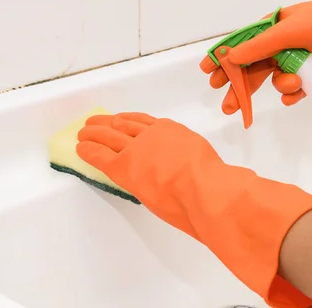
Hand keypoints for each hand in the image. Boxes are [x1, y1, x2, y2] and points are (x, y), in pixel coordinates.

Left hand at [76, 112, 311, 307]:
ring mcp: (139, 148)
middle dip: (110, 122)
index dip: (133, 121)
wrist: (207, 191)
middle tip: (98, 120)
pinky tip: (80, 146)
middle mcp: (155, 136)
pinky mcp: (126, 165)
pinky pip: (100, 153)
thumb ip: (213, 173)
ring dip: (94, 131)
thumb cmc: (217, 184)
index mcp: (176, 134)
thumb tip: (232, 184)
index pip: (149, 123)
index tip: (126, 120)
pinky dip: (88, 148)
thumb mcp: (216, 170)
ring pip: (110, 134)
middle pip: (127, 124)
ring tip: (84, 129)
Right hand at [205, 0, 311, 113]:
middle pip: (255, 68)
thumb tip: (230, 57)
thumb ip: (256, 47)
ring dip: (281, 85)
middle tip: (227, 105)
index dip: (225, 61)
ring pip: (276, 80)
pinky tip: (298, 93)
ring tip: (293, 84)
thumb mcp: (283, 32)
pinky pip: (295, 88)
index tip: (208, 74)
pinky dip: (295, 92)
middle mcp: (284, 42)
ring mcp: (300, 58)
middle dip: (242, 87)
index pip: (242, 46)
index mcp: (273, 27)